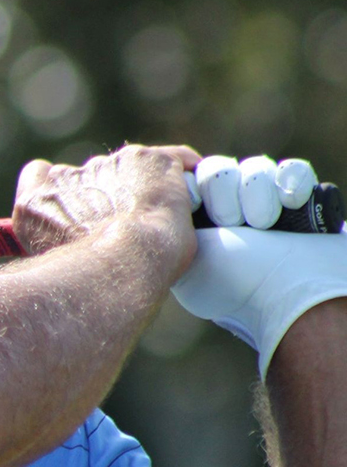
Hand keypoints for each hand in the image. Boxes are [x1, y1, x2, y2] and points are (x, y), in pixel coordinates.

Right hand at [11, 145, 200, 257]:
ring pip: (130, 170)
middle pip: (89, 175)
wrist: (119, 263)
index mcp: (37, 195)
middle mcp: (69, 174)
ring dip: (140, 188)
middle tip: (124, 226)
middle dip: (105, 194)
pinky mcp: (153, 161)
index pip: (42, 176)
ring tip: (158, 220)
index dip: (63, 192)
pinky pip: (175, 160)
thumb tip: (58, 248)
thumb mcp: (44, 260)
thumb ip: (46, 240)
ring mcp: (110, 164)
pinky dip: (182, 172)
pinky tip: (190, 191)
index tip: (77, 211)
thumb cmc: (81, 274)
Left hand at [174, 155, 343, 377]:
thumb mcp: (183, 266)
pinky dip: (290, 182)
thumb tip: (167, 204)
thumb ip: (166, 235)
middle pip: (219, 169)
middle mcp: (230, 208)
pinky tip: (289, 203)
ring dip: (256, 194)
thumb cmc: (231, 286)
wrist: (286, 299)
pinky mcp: (299, 201)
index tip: (195, 205)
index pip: (186, 177)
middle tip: (228, 222)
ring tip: (260, 223)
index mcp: (197, 221)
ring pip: (254, 168)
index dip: (192, 185)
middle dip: (223, 192)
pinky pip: (292, 170)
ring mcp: (266, 202)